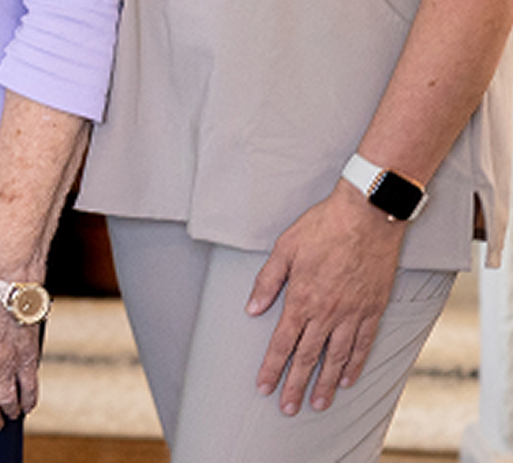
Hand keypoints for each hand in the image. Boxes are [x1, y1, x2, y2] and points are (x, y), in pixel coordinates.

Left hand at [247, 181, 405, 414]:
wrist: (367, 217)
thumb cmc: (323, 227)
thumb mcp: (285, 247)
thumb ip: (268, 280)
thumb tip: (253, 308)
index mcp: (302, 298)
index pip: (283, 342)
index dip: (272, 366)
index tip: (264, 386)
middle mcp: (327, 312)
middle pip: (308, 357)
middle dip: (295, 385)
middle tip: (288, 408)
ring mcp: (352, 314)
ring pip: (336, 357)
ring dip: (324, 383)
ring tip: (317, 404)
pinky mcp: (372, 309)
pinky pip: (363, 344)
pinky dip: (354, 365)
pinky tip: (347, 379)